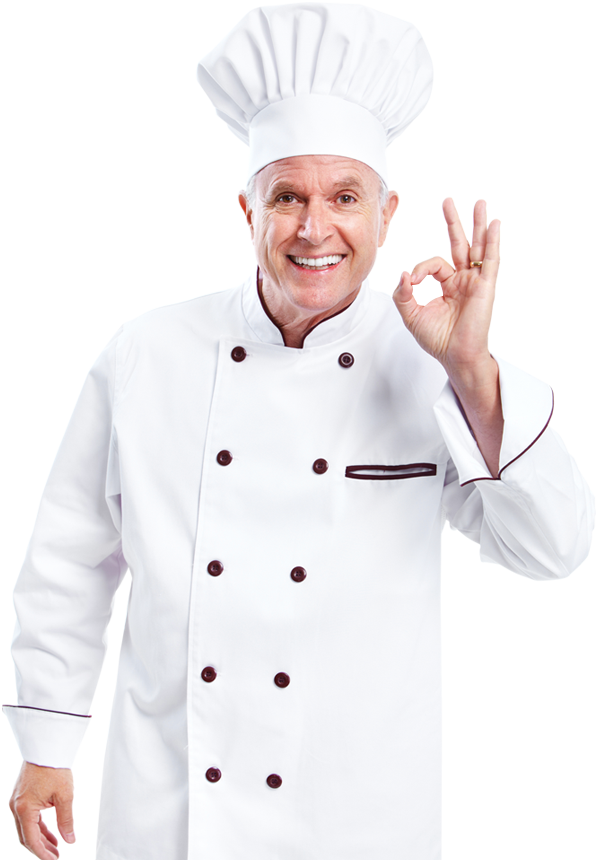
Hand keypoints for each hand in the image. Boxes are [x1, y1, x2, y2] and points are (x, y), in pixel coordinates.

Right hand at [10, 761, 79, 858]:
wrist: (45, 746)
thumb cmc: (54, 768)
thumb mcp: (64, 796)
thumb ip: (65, 820)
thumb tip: (69, 839)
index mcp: (25, 809)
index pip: (31, 839)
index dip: (43, 853)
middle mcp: (17, 807)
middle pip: (28, 835)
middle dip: (42, 847)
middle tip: (56, 855)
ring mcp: (19, 801)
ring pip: (29, 827)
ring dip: (42, 837)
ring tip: (57, 846)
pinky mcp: (23, 796)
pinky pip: (30, 816)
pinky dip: (40, 825)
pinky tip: (52, 830)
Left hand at [391, 198, 499, 375]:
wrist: (454, 356)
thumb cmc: (437, 338)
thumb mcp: (410, 314)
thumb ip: (402, 292)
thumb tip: (404, 270)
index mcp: (442, 283)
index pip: (430, 262)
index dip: (419, 268)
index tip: (411, 280)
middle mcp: (459, 278)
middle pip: (456, 243)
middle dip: (451, 222)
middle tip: (446, 201)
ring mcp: (473, 280)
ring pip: (475, 246)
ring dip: (476, 224)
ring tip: (479, 202)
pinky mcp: (484, 285)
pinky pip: (489, 259)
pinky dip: (493, 241)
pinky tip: (495, 223)